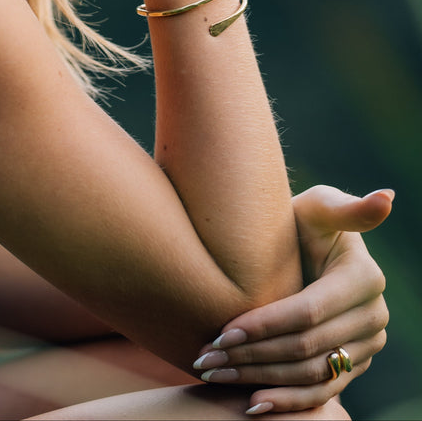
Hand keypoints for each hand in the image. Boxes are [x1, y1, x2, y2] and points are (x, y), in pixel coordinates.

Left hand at [191, 186, 391, 414]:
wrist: (303, 250)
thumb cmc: (303, 221)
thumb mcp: (318, 207)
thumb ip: (345, 207)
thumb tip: (388, 194)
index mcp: (364, 278)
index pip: (309, 312)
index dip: (265, 324)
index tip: (222, 331)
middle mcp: (373, 318)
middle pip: (306, 348)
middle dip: (252, 355)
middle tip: (206, 358)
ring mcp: (366, 347)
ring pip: (311, 375)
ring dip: (260, 380)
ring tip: (215, 376)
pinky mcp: (352, 366)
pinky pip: (321, 393)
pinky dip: (287, 402)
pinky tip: (251, 405)